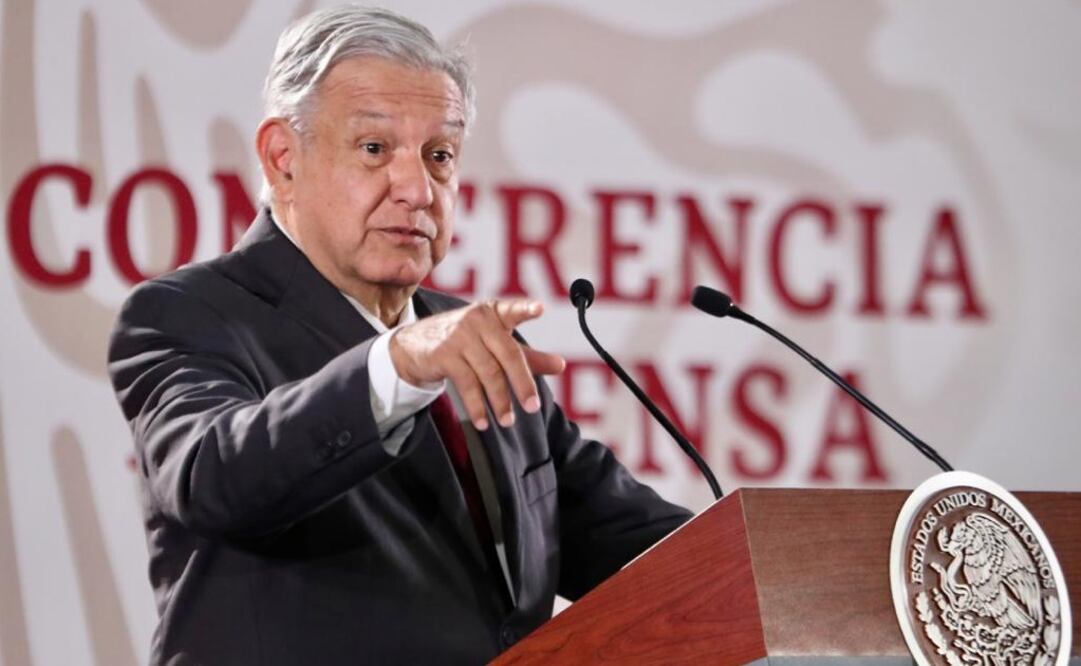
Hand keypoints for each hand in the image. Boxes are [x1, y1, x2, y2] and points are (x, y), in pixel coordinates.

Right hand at [390, 299, 564, 429]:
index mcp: (494, 314)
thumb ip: (528, 355)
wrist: (414, 345)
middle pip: (508, 354)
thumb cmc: (464, 343)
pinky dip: (477, 406)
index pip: (512, 310)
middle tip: (533, 408)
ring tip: (508, 421)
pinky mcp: (444, 354)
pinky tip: (483, 421)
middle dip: (523, 384)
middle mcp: (477, 320)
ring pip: (488, 373)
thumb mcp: (495, 344)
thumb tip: (560, 365)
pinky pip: (467, 384)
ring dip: (500, 402)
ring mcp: (459, 336)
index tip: (540, 309)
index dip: (525, 309)